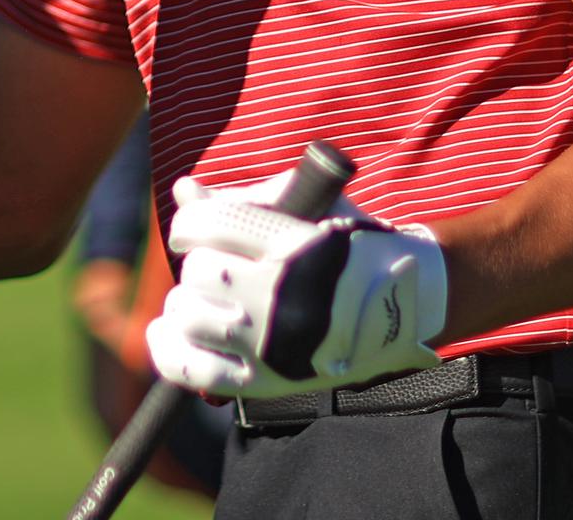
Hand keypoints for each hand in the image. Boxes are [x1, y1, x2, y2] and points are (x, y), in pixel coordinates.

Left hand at [145, 175, 446, 397]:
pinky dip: (169, 349)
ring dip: (186, 302)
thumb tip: (185, 191)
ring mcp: (274, 342)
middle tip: (214, 269)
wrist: (405, 306)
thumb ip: (243, 199)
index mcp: (294, 244)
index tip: (193, 230)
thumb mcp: (310, 209)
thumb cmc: (350, 248)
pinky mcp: (267, 381)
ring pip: (190, 315)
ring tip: (199, 299)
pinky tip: (166, 331)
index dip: (190, 223)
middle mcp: (283, 294)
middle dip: (199, 264)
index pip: (209, 223)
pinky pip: (194, 369)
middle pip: (200, 271)